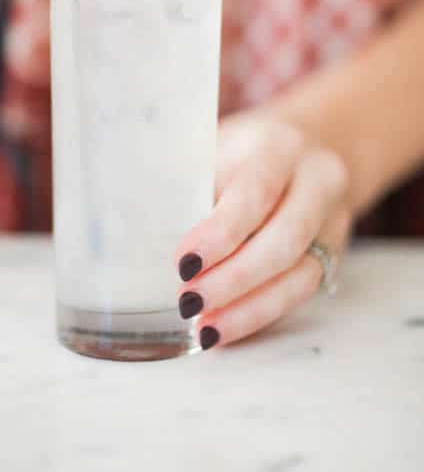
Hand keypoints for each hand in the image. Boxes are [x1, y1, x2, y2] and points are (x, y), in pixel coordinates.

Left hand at [176, 115, 351, 349]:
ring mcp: (331, 220)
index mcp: (280, 147)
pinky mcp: (334, 254)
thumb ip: (190, 181)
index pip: (255, 192)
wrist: (317, 142)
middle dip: (234, 279)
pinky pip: (301, 293)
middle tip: (188, 301)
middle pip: (285, 240)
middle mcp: (317, 181)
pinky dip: (260, 315)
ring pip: (300, 276)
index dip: (221, 233)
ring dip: (249, 309)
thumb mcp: (217, 144)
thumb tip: (138, 228)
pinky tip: (225, 328)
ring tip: (205, 329)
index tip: (183, 263)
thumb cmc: (246, 149)